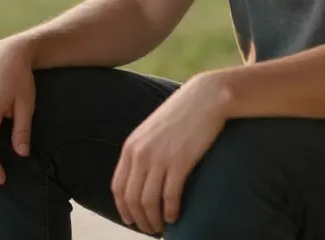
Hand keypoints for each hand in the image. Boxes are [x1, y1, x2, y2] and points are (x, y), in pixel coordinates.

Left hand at [111, 72, 229, 234]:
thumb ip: (142, 151)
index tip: (131, 219)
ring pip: (148, 202)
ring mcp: (160, 158)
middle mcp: (141, 154)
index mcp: (131, 146)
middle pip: (132, 199)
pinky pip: (169, 196)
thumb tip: (141, 178)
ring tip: (161, 226)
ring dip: (154, 220)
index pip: (118, 187)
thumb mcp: (152, 131)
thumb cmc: (182, 114)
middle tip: (149, 228)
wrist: (205, 97)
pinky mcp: (180, 162)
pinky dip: (170, 211)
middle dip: (139, 219)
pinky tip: (174, 215)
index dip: (123, 208)